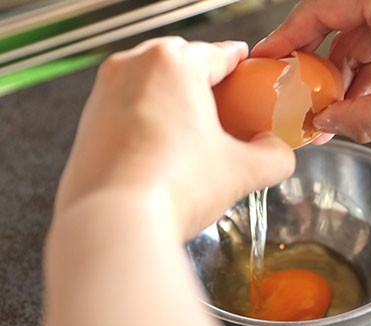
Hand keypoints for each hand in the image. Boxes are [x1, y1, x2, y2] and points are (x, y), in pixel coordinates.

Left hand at [56, 38, 294, 236]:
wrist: (115, 222)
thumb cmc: (173, 187)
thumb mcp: (242, 171)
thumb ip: (273, 156)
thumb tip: (278, 152)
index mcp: (173, 64)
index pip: (217, 54)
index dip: (239, 63)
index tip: (247, 72)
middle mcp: (132, 68)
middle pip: (181, 64)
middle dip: (204, 82)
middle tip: (227, 109)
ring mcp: (104, 94)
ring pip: (151, 85)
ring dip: (175, 102)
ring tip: (197, 135)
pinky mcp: (88, 123)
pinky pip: (128, 110)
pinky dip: (150, 121)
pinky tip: (166, 152)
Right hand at [253, 0, 370, 141]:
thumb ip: (365, 118)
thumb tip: (328, 126)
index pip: (321, 10)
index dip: (287, 37)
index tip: (264, 58)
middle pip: (338, 30)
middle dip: (318, 70)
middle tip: (297, 99)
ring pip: (360, 47)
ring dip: (344, 82)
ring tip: (329, 116)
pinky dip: (369, 82)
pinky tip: (358, 109)